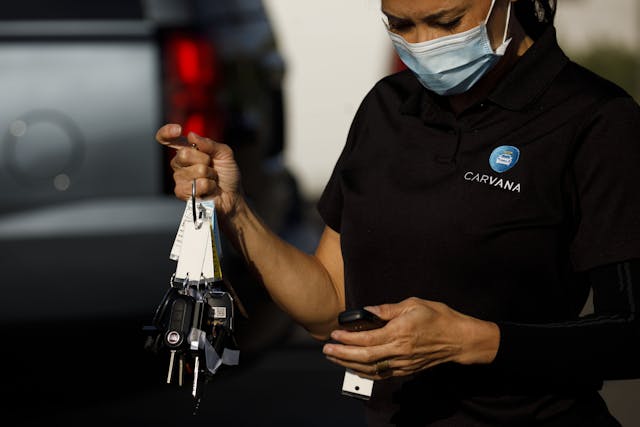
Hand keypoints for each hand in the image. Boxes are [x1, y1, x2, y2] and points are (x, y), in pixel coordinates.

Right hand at [156, 124, 241, 216]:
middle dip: (205, 160)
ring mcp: (180, 178)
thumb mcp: (224, 154)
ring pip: (196, 170)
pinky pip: (199, 184)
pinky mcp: (182, 193)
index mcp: (187, 150)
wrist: (232, 195)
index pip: (167, 139)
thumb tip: (191, 135)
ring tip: (212, 180)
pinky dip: (210, 186)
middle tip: (212, 167)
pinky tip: (210, 189)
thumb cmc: (227, 174)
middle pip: (184, 154)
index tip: (177, 130)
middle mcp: (180, 163)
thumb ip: (210, 144)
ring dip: (210, 175)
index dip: (167, 132)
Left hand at [322, 297, 498, 379]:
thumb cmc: (439, 317)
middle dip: (342, 355)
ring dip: (350, 365)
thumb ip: (388, 309)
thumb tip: (368, 310)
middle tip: (326, 350)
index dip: (348, 339)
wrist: (459, 339)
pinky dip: (365, 372)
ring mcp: (403, 363)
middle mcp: (400, 351)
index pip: (367, 339)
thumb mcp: (413, 304)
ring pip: (371, 369)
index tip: (334, 334)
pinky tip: (355, 367)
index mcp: (400, 333)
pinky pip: (382, 374)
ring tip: (334, 359)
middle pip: (365, 358)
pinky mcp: (407, 370)